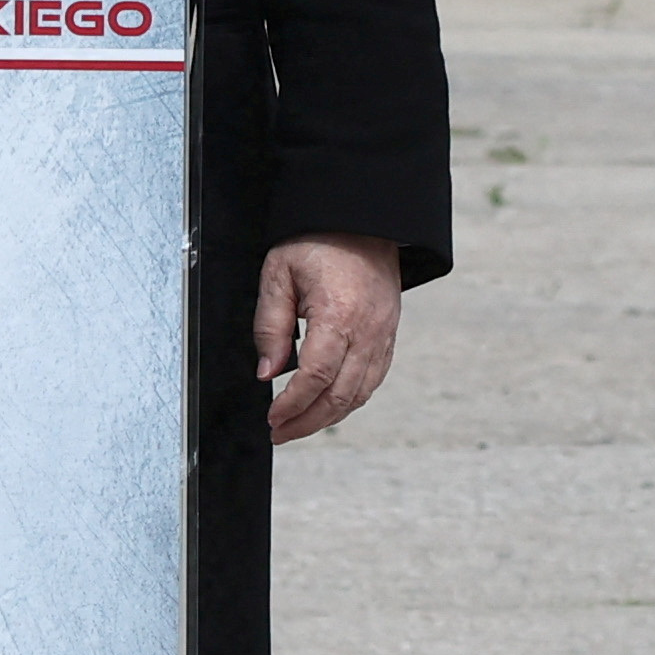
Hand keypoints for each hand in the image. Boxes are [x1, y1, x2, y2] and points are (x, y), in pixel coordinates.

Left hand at [252, 236, 403, 445]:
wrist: (364, 221)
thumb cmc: (320, 241)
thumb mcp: (279, 273)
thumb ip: (270, 325)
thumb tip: (266, 372)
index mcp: (338, 314)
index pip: (315, 377)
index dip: (292, 405)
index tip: (272, 417)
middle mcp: (367, 331)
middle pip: (339, 396)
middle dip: (307, 422)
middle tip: (280, 432)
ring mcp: (383, 336)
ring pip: (359, 395)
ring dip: (328, 418)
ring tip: (299, 426)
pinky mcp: (388, 337)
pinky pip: (372, 380)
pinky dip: (349, 400)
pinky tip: (328, 406)